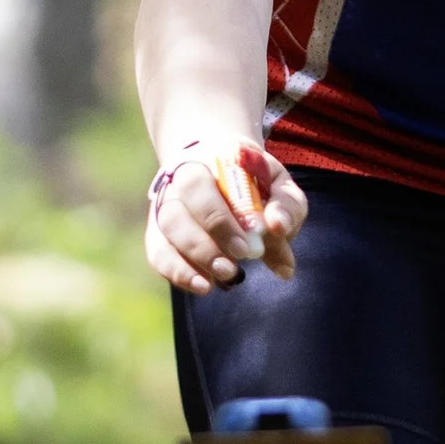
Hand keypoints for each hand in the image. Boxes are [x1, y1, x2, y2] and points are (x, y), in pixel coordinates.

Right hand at [144, 134, 307, 293]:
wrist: (222, 174)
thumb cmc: (256, 183)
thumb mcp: (279, 186)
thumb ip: (286, 204)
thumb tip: (279, 227)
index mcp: (211, 157)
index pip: (212, 179)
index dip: (227, 215)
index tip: (252, 247)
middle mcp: (181, 176)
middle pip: (185, 199)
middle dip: (213, 234)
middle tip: (239, 262)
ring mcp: (166, 203)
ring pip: (168, 225)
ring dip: (196, 254)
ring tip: (227, 276)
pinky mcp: (159, 232)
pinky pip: (158, 252)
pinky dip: (178, 271)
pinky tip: (204, 286)